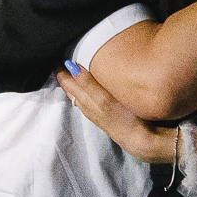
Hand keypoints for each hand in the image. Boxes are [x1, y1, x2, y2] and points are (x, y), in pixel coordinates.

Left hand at [57, 63, 176, 162]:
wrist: (138, 139)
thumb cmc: (123, 117)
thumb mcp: (104, 99)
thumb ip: (88, 83)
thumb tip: (71, 67)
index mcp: (85, 100)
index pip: (67, 83)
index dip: (61, 71)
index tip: (57, 57)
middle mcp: (87, 107)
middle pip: (71, 90)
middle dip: (65, 76)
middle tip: (62, 62)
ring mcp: (95, 112)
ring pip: (78, 96)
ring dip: (74, 84)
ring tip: (72, 72)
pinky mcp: (104, 116)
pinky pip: (88, 100)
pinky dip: (84, 92)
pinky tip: (90, 90)